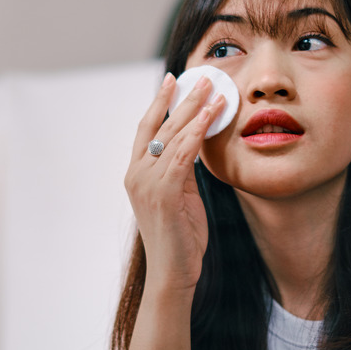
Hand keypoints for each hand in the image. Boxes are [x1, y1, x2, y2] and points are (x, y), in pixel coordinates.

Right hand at [125, 73, 225, 293]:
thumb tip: (196, 144)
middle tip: (201, 77)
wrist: (172, 272)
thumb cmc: (180, 237)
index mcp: (137, 173)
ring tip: (214, 90)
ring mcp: (147, 183)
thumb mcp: (181, 195)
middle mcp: (136, 174)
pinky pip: (183, 154)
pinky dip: (198, 132)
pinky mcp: (163, 192)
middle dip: (182, 99)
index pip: (146, 129)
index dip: (158, 103)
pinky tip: (212, 116)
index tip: (172, 80)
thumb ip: (183, 170)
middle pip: (160, 126)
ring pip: (172, 136)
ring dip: (195, 110)